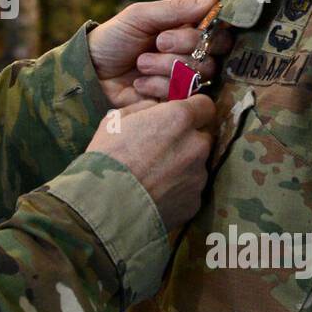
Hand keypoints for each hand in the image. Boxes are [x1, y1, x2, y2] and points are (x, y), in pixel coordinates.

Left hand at [86, 0, 231, 108]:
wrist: (90, 71)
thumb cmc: (114, 38)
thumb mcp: (140, 16)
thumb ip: (177, 8)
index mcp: (186, 32)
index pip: (218, 34)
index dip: (204, 34)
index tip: (172, 30)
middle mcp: (190, 57)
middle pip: (210, 56)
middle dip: (181, 48)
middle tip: (158, 43)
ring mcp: (183, 82)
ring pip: (197, 76)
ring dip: (166, 67)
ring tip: (141, 64)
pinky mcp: (174, 104)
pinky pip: (182, 97)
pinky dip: (158, 87)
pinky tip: (140, 84)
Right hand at [88, 95, 215, 229]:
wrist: (106, 205)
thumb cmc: (108, 156)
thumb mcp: (116, 120)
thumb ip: (144, 108)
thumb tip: (157, 109)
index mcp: (180, 119)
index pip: (205, 105)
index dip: (193, 110)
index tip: (179, 118)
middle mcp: (197, 145)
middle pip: (202, 136)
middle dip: (187, 140)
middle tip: (162, 149)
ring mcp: (198, 176)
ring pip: (197, 165)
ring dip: (183, 166)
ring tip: (155, 177)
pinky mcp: (195, 202)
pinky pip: (189, 190)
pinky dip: (177, 190)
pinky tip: (156, 195)